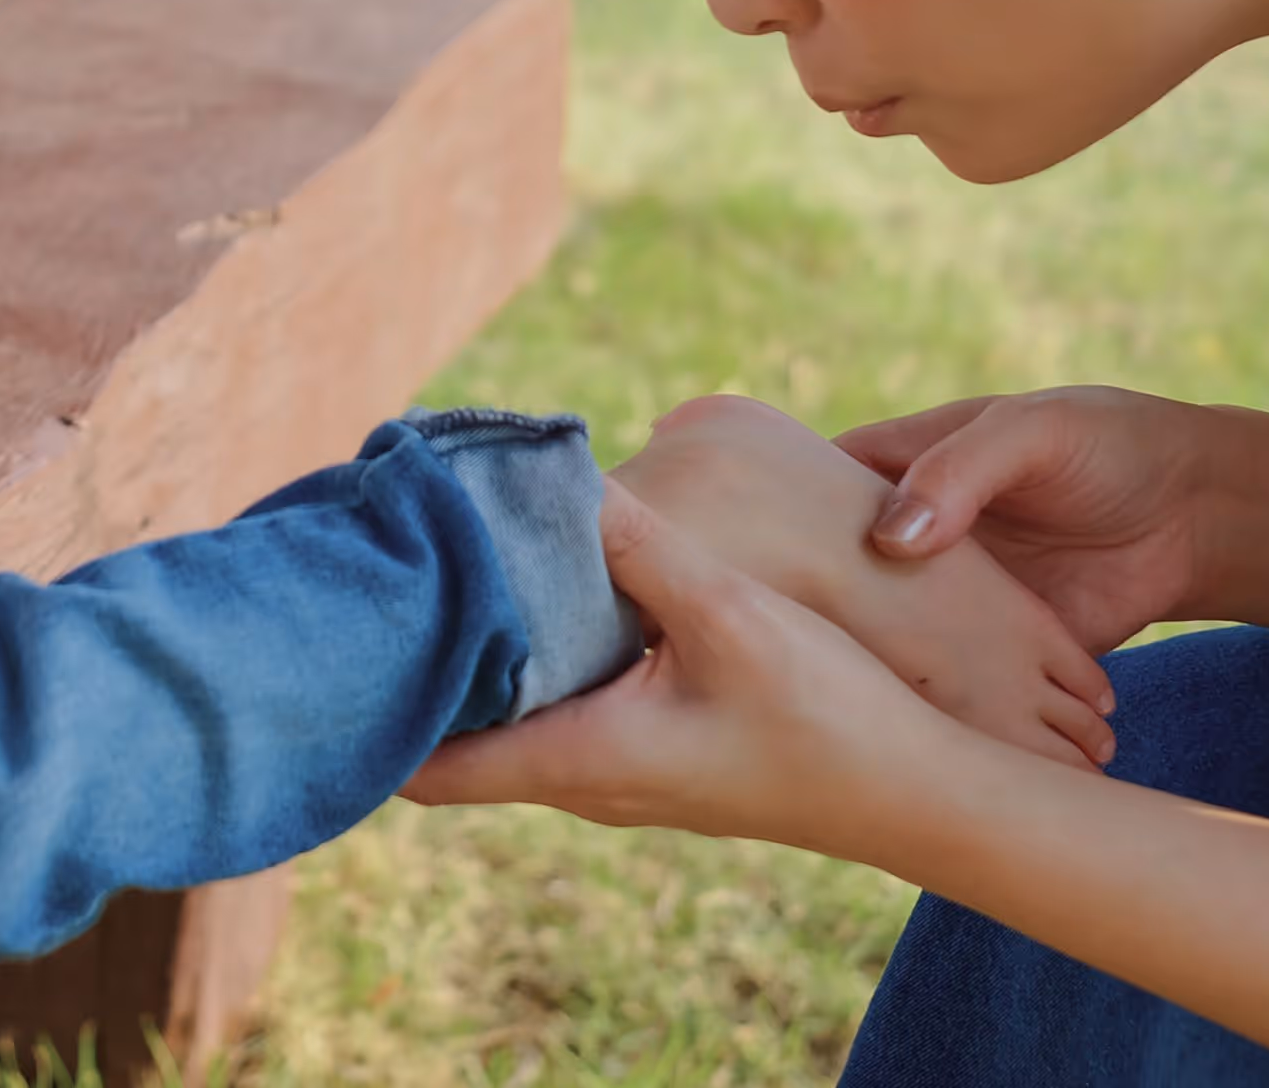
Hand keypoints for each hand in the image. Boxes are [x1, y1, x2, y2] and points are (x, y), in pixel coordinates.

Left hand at [406, 481, 1002, 860]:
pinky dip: (530, 654)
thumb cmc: (831, 718)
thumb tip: (548, 473)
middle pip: (457, 736)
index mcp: (580, 761)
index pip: (430, 766)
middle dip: (414, 662)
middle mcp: (583, 780)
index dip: (374, 711)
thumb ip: (635, 543)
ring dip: (475, 653)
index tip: (341, 635)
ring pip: (509, 716)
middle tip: (379, 570)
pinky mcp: (652, 750)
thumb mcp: (728, 613)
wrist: (927, 796)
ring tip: (437, 565)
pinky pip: (558, 704)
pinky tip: (532, 589)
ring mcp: (618, 770)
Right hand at [615, 395, 1111, 766]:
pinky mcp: (991, 663)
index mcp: (892, 475)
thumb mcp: (1025, 434)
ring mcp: (943, 610)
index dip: (750, 532)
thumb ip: (957, 475)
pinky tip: (892, 756)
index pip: (800, 503)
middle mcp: (901, 548)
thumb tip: (892, 539)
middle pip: (821, 588)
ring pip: (877, 653)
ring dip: (847, 685)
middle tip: (728, 661)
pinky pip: (945, 698)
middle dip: (781, 623)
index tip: (705, 568)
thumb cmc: (1098, 443)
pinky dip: (925, 726)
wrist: (1194, 509)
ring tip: (795, 722)